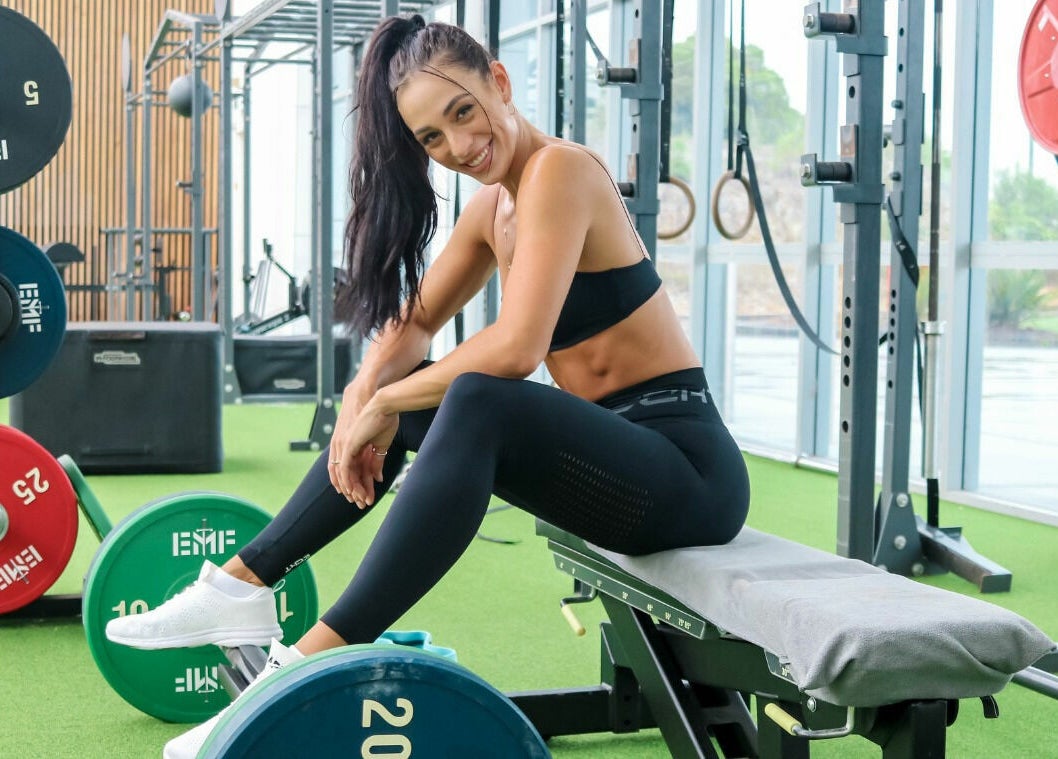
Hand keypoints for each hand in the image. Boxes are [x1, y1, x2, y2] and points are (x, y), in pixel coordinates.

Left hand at [328, 392, 397, 508]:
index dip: (359, 483)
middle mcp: (345, 446)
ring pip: (344, 473)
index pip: (353, 469)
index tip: (366, 495)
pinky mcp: (347, 445)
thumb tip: (377, 478)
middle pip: (346, 474)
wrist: (383, 404)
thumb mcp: (381, 445)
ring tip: (361, 500)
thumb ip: (376, 462)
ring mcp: (344, 445)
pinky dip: (348, 481)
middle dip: (354, 490)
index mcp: (353, 445)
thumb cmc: (385, 418)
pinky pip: (344, 467)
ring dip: (352, 489)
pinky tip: (353, 491)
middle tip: (362, 504)